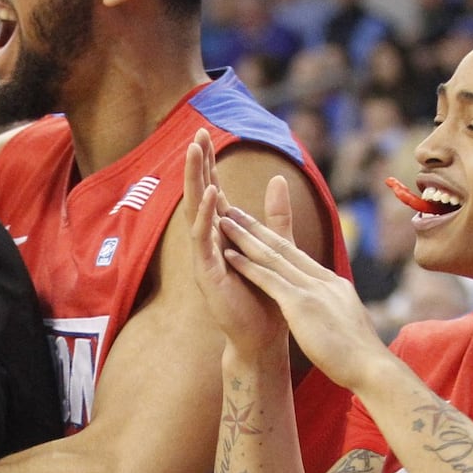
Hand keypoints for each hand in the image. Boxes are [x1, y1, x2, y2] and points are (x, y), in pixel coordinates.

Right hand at [183, 130, 286, 359]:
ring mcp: (204, 257)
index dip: (208, 164)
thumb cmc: (264, 298)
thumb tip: (278, 178)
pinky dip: (205, 215)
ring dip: (195, 180)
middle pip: (198, 194)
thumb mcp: (274, 247)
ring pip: (195, 211)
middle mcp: (208, 242)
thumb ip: (275, 216)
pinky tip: (210, 194)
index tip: (205, 134)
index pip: (212, 191)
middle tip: (196, 133)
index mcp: (223, 235)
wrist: (261, 338)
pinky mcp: (206, 274)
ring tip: (194, 152)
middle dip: (197, 164)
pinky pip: (202, 239)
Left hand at [214, 178, 393, 392]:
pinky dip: (247, 265)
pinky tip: (229, 255)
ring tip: (224, 221)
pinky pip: (269, 280)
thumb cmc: (359, 355)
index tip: (256, 227)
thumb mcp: (346, 323)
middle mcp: (322, 280)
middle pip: (283, 247)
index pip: (298, 256)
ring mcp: (312, 290)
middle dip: (256, 227)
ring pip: (273, 256)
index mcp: (332, 284)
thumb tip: (332, 311)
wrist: (372, 368)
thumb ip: (334, 310)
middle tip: (234, 210)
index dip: (274, 239)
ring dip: (245, 238)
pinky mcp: (302, 305)